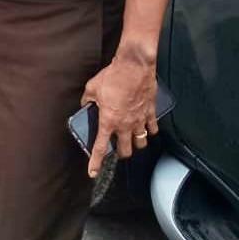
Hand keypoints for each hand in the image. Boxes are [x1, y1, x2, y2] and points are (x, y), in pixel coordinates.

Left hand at [81, 56, 158, 177]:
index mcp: (108, 121)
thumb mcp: (92, 88)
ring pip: (141, 142)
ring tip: (133, 140)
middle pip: (125, 151)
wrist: (134, 66)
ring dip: (136, 144)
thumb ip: (87, 100)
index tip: (93, 173)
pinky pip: (153, 128)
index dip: (96, 163)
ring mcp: (140, 120)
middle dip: (121, 153)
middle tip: (118, 150)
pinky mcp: (151, 111)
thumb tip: (85, 104)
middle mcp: (125, 125)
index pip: (101, 148)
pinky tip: (148, 129)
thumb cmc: (112, 76)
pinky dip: (150, 130)